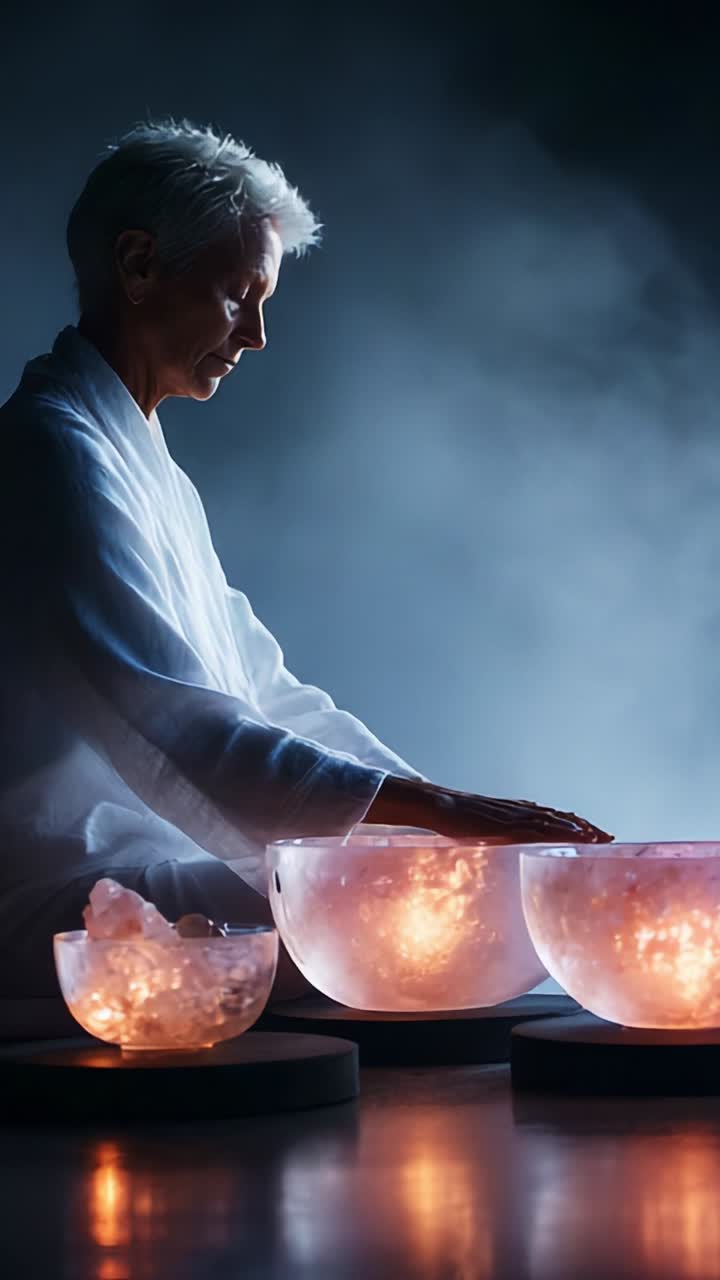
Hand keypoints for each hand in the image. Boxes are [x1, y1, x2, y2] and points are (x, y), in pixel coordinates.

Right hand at [367, 776, 612, 842]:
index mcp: (516, 811)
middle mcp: (521, 810)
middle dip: (586, 827)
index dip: (574, 823)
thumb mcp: (481, 828)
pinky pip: (541, 828)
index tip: (593, 832)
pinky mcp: (509, 824)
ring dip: (581, 829)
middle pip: (561, 817)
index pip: (551, 816)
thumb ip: (494, 834)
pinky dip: (561, 831)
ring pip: (556, 821)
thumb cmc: (455, 818)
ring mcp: (516, 816)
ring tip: (601, 838)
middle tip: (610, 837)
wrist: (439, 805)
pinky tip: (575, 837)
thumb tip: (500, 846)